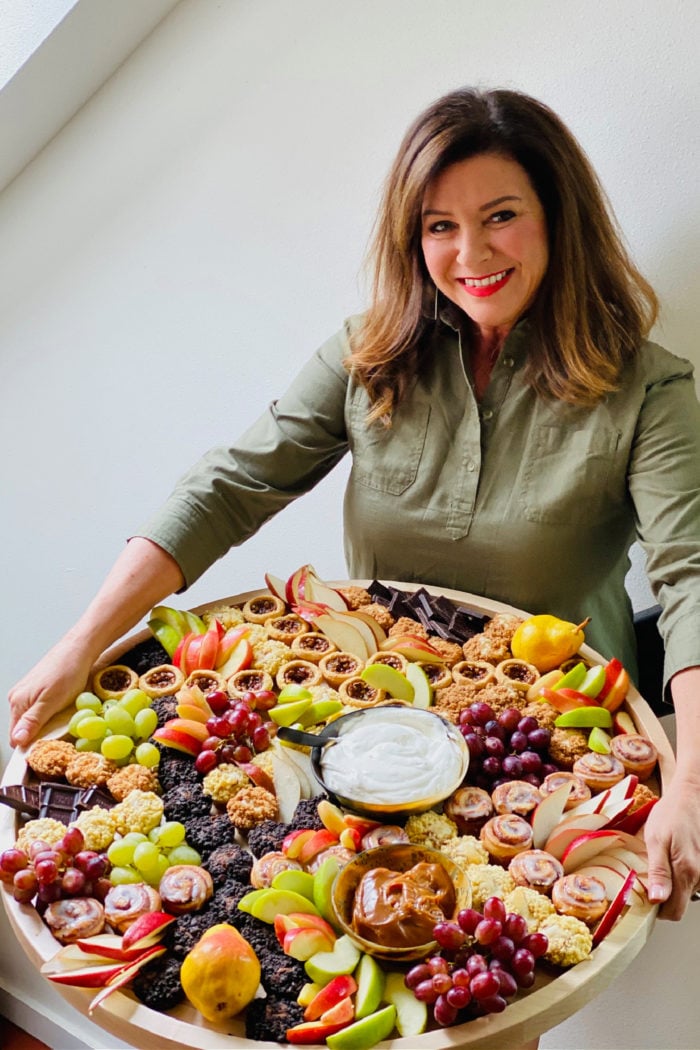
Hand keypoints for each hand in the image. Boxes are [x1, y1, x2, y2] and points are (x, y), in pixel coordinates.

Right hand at [8, 638, 95, 747]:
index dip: (31, 744)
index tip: (48, 745)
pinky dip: (52, 712)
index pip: (16, 737)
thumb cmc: (68, 672)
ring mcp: (28, 692)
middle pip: (25, 729)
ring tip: (63, 714)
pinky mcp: (38, 689)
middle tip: (60, 727)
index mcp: (17, 702)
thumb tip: (17, 740)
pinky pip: (41, 709)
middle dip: (41, 733)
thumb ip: (33, 721)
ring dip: (48, 723)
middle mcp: (18, 697)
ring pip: (34, 720)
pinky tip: (64, 706)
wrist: (80, 648)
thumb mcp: (52, 701)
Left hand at [644, 773, 699, 919]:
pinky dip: (683, 874)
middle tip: (649, 876)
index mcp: (687, 871)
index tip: (645, 897)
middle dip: (664, 896)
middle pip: (681, 903)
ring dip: (674, 884)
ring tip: (663, 861)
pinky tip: (674, 857)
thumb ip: (658, 872)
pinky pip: (694, 880)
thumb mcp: (655, 840)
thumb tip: (656, 900)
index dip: (658, 910)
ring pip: (688, 892)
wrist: (690, 796)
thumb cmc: (670, 814)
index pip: (674, 912)